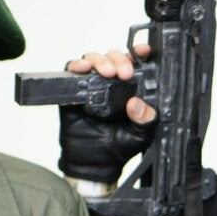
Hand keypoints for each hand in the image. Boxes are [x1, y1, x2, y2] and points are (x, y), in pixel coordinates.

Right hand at [59, 46, 157, 183]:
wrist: (95, 164)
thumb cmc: (119, 148)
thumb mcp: (140, 136)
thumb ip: (144, 120)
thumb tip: (136, 103)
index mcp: (131, 89)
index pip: (136, 65)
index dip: (139, 54)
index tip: (144, 51)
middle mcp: (111, 83)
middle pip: (113, 57)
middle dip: (120, 59)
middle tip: (125, 72)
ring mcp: (91, 86)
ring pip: (93, 59)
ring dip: (100, 60)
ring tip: (107, 72)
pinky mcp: (74, 93)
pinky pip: (71, 72)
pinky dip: (76, 66)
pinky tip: (83, 69)